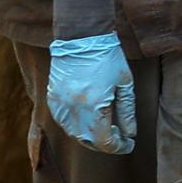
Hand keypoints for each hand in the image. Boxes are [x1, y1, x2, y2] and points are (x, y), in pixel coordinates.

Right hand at [48, 33, 137, 153]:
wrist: (80, 36)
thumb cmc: (108, 57)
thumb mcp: (125, 83)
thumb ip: (127, 112)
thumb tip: (130, 133)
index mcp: (96, 106)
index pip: (105, 141)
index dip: (119, 146)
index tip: (129, 143)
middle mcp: (75, 110)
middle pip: (89, 142)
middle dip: (105, 144)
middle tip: (119, 138)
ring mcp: (60, 106)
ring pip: (75, 135)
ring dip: (91, 137)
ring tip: (105, 129)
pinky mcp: (52, 100)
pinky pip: (64, 122)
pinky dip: (77, 126)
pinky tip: (88, 119)